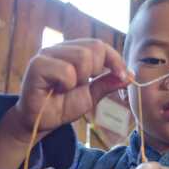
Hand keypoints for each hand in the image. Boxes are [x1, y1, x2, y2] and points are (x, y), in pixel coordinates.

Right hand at [12, 39, 129, 138]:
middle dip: (95, 72)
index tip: (124, 76)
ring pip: (82, 57)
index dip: (115, 59)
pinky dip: (67, 84)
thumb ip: (108, 82)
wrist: (40, 123)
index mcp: (73, 51)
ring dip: (81, 79)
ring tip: (67, 89)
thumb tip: (131, 75)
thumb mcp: (91, 95)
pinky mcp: (37, 65)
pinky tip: (56, 90)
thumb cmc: (62, 106)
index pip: (100, 45)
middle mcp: (60, 48)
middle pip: (94, 48)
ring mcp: (47, 54)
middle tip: (81, 86)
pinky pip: (66, 70)